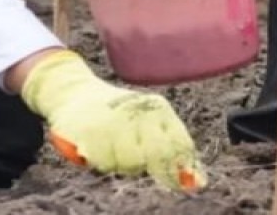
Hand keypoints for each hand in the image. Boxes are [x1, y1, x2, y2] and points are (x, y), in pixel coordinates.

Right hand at [21, 50, 205, 191]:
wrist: (75, 93)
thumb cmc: (118, 115)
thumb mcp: (149, 126)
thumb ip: (173, 152)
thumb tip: (200, 183)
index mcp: (159, 109)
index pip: (181, 145)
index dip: (180, 168)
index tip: (177, 180)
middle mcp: (141, 112)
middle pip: (159, 156)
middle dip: (151, 165)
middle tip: (136, 156)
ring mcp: (118, 119)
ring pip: (132, 164)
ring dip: (122, 163)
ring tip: (112, 147)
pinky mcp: (93, 129)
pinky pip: (105, 162)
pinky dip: (101, 160)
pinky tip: (96, 146)